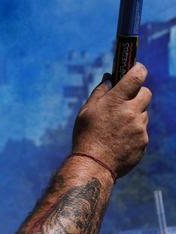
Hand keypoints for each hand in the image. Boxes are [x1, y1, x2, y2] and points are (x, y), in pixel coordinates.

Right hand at [72, 64, 150, 178]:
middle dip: (138, 94)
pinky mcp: (144, 140)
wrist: (94, 164)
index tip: (137, 69)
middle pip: (146, 93)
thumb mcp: (86, 111)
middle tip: (126, 101)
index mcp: (116, 101)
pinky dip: (134, 132)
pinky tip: (119, 140)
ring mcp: (140, 127)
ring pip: (143, 113)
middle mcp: (131, 112)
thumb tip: (109, 78)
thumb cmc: (86, 136)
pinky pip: (142, 130)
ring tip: (116, 127)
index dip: (139, 70)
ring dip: (134, 115)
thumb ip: (100, 92)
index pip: (137, 76)